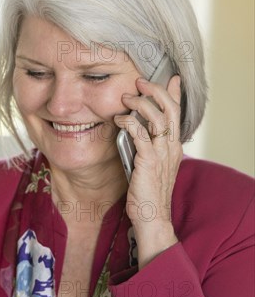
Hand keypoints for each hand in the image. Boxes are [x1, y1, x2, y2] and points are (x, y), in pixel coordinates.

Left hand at [114, 75, 182, 267]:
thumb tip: (136, 128)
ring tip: (125, 99)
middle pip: (170, 109)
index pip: (177, 113)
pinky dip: (129, 122)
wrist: (151, 217)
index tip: (171, 79)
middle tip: (140, 83)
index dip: (175, 94)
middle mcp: (171, 147)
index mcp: (172, 146)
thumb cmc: (146, 192)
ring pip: (157, 117)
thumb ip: (145, 145)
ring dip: (140, 103)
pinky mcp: (148, 161)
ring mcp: (161, 154)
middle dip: (156, 91)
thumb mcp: (148, 164)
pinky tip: (119, 119)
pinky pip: (140, 134)